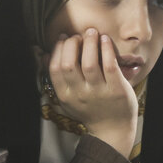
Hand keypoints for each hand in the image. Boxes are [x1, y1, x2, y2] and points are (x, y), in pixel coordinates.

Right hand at [43, 28, 137, 156]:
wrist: (112, 130)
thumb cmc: (90, 109)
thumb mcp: (68, 98)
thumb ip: (57, 78)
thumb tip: (45, 54)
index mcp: (66, 95)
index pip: (55, 68)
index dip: (58, 49)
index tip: (64, 39)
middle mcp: (80, 94)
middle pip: (69, 64)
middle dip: (72, 44)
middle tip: (78, 35)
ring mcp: (99, 92)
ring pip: (90, 62)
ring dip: (89, 42)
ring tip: (92, 32)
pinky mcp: (117, 90)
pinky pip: (110, 66)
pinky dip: (106, 49)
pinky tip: (105, 39)